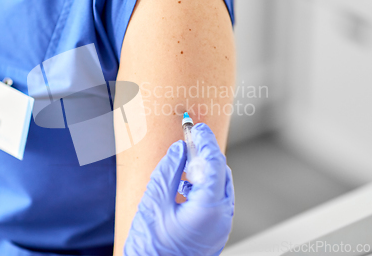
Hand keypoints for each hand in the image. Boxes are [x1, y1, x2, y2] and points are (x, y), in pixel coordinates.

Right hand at [124, 123, 234, 255]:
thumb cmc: (151, 247)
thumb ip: (169, 171)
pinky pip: (215, 202)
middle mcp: (221, 217)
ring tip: (182, 165)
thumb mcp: (154, 202)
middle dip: (206, 155)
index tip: (196, 128)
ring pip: (219, 187)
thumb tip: (179, 150)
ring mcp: (220, 227)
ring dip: (203, 172)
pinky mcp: (214, 233)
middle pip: (221, 174)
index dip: (205, 141)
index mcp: (209, 208)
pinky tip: (183, 185)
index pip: (214, 163)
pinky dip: (203, 188)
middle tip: (188, 142)